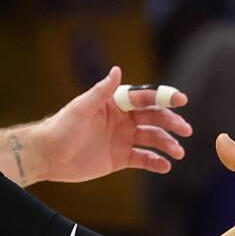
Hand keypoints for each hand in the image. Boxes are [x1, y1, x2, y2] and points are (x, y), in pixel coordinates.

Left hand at [31, 66, 190, 181]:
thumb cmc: (62, 127)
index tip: (181, 100)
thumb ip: (102, 91)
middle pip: (154, 118)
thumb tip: (117, 69)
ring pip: (153, 139)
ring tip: (178, 153)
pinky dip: (156, 162)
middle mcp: (124, 119)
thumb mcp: (82, 107)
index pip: (145, 98)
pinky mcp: (121, 157)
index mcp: (116, 103)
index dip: (164, 98)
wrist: (49, 155)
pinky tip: (165, 166)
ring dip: (167, 144)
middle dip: (172, 123)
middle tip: (186, 130)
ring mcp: (124, 138)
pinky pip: (144, 158)